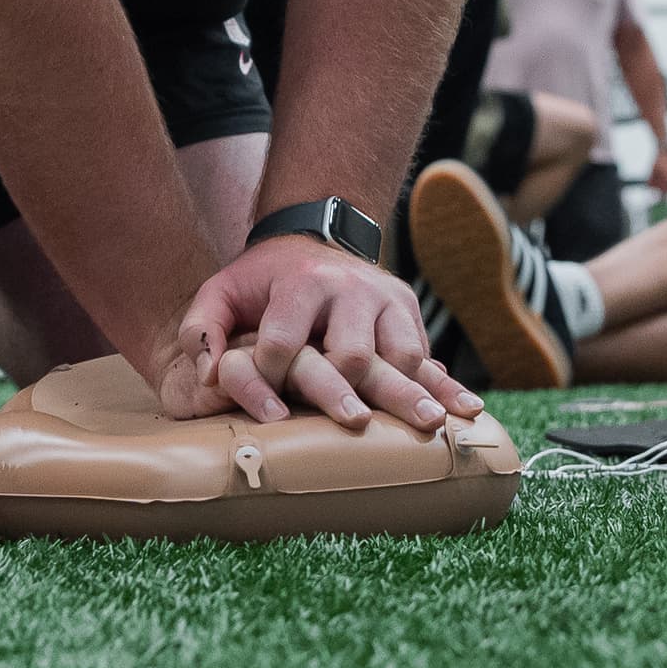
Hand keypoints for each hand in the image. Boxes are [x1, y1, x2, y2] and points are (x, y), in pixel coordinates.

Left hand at [163, 236, 483, 434]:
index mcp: (302, 282)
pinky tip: (464, 413)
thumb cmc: (261, 281)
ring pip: (401, 354)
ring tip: (424, 429)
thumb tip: (210, 376)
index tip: (266, 414)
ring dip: (408, 394)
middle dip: (349, 391)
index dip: (271, 378)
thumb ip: (202, 330)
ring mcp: (386, 299)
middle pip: (354, 351)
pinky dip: (443, 386)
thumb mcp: (221, 292)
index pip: (286, 340)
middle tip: (353, 425)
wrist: (313, 237)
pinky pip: (427, 354)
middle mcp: (351, 289)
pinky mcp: (408, 310)